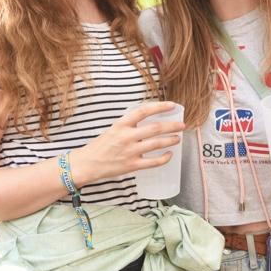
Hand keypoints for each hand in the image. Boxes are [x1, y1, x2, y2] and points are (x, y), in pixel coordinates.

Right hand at [69, 101, 183, 186]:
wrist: (87, 163)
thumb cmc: (100, 146)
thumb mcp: (113, 129)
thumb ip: (130, 126)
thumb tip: (149, 122)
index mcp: (121, 124)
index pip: (144, 111)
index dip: (160, 107)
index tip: (172, 105)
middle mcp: (127, 136)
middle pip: (155, 128)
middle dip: (172, 126)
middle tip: (182, 125)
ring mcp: (130, 151)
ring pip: (157, 144)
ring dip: (171, 140)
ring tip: (178, 138)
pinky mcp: (132, 165)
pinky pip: (153, 162)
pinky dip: (164, 158)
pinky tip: (169, 154)